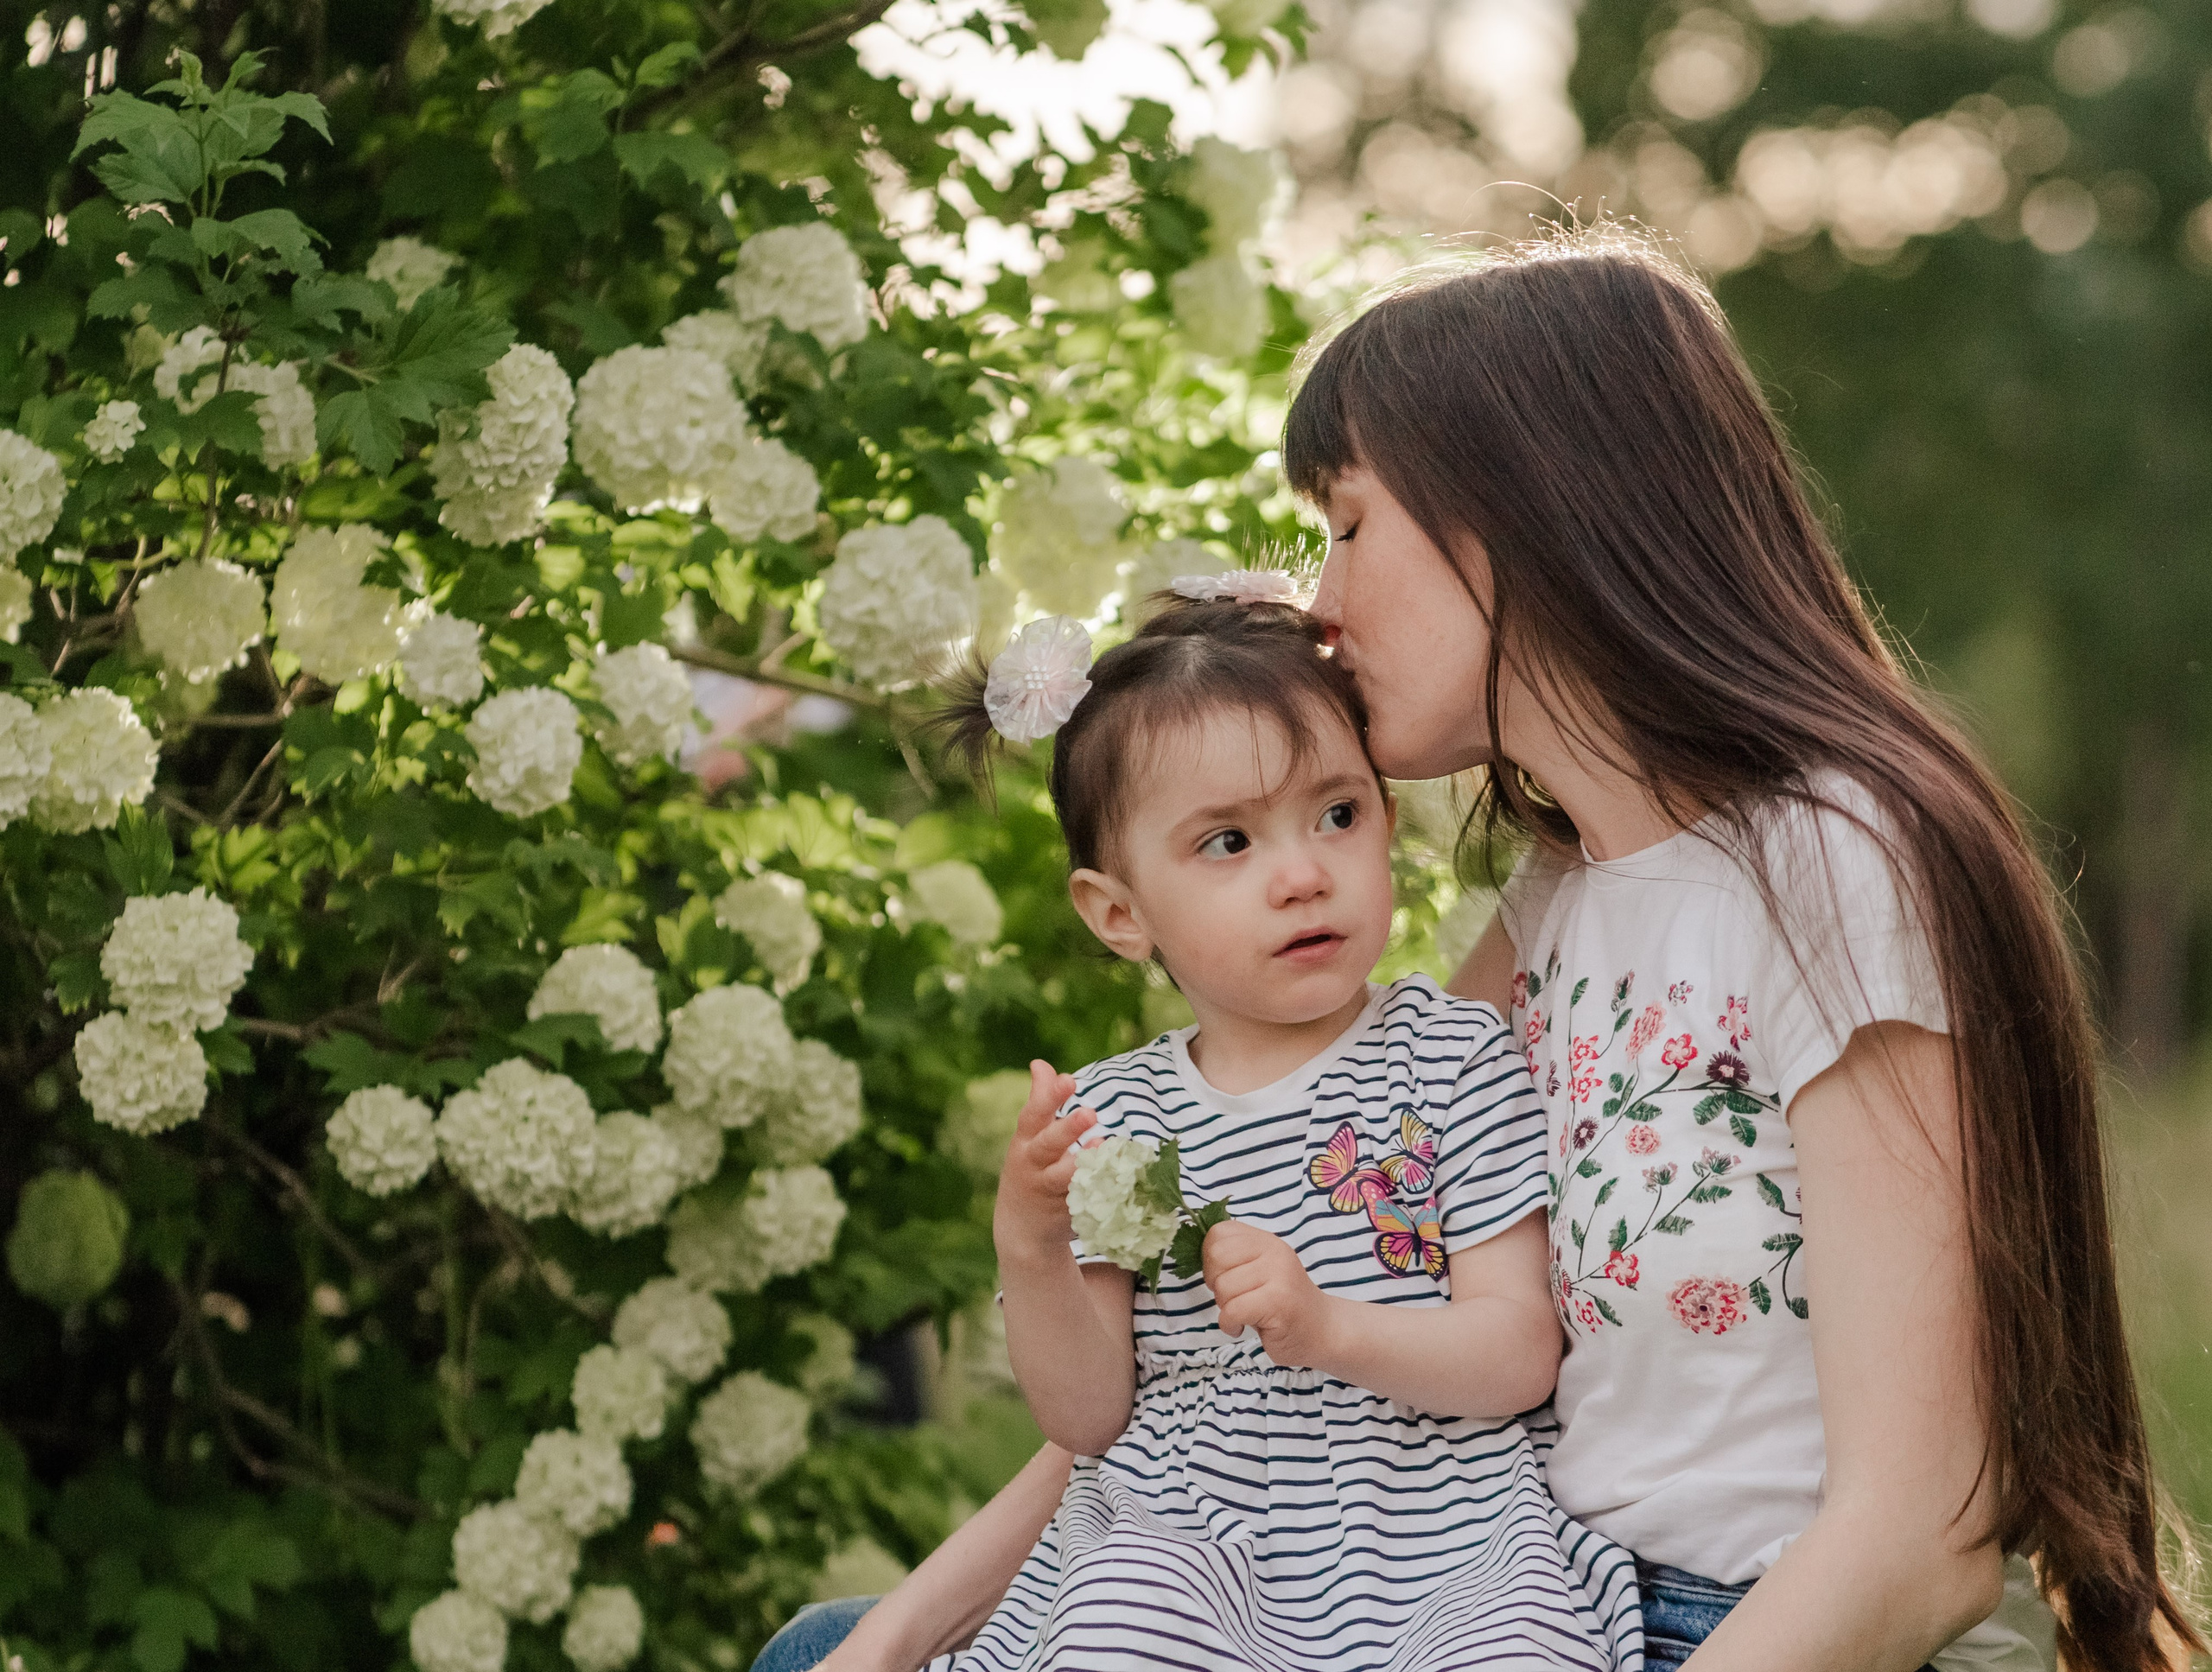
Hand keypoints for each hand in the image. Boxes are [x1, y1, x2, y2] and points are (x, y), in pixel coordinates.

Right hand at [992, 1059, 1099, 1267]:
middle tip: (1089, 1113)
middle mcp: (1032, 1165)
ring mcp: (1047, 1191)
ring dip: (1082, 1163)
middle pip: (1047, 1146)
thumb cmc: (1030, 1168)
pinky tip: (1115, 1180)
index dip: (1049, 1097)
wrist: (1020, 1230)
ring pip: (1063, 1177)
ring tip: (1101, 1146)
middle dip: (1067, 1130)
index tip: (1069, 1079)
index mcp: (1024, 1143)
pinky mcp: (1065, 1213)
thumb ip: (1040, 1101)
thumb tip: (1040, 1064)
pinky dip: (1096, 1191)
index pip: (1033, 1116)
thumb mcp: (1029, 1137)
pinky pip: (1082, 1200)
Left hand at [1202, 1220, 1335, 1368]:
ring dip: (1225, 1309)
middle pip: (1216, 1258)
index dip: (1210, 1259)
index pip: (1218, 1234)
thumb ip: (1236, 1258)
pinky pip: (1232, 1310)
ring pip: (1223, 1287)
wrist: (1324, 1331)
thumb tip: (1198, 1253)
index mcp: (1265, 1240)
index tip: (1226, 1278)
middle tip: (1234, 1299)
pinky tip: (1243, 1327)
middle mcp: (1273, 1251)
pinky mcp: (1279, 1301)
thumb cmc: (1282, 1305)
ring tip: (1246, 1314)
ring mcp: (1278, 1274)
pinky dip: (1230, 1325)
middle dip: (1216, 1284)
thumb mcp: (1259, 1272)